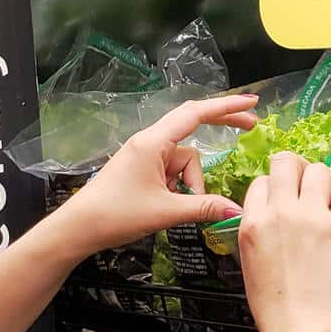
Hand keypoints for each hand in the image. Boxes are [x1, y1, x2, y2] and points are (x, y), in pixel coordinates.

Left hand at [44, 95, 259, 262]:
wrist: (79, 227)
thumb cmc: (117, 214)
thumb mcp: (166, 212)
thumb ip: (204, 207)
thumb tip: (236, 210)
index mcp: (154, 142)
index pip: (196, 114)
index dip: (227, 107)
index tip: (251, 103)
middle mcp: (150, 142)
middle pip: (193, 128)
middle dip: (220, 128)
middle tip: (250, 128)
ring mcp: (145, 155)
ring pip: (184, 160)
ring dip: (190, 182)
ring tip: (176, 207)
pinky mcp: (142, 169)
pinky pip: (171, 171)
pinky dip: (178, 186)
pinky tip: (168, 206)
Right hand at [238, 154, 330, 331]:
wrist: (302, 329)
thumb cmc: (275, 308)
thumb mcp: (249, 264)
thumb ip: (257, 233)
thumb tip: (271, 218)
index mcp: (252, 223)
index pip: (261, 182)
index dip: (274, 188)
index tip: (285, 199)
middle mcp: (280, 212)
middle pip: (287, 164)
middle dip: (297, 170)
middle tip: (307, 186)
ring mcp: (312, 216)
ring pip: (319, 170)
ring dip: (324, 181)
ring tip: (329, 200)